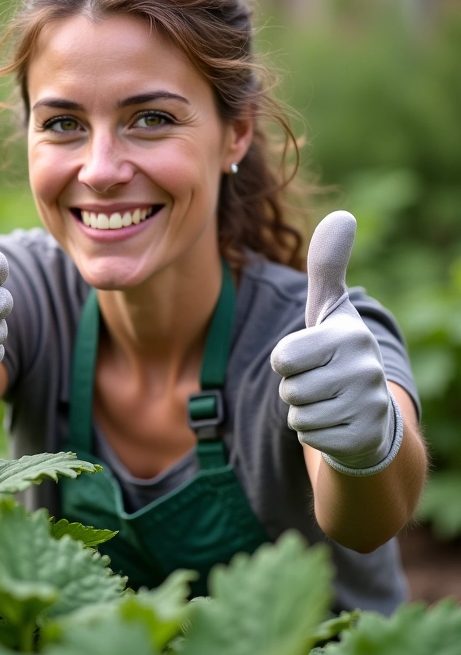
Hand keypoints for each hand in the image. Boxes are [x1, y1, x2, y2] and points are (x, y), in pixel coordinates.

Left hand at [270, 211, 402, 475]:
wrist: (370, 410)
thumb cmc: (339, 353)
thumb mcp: (330, 310)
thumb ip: (328, 267)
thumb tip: (342, 215)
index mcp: (350, 335)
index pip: (283, 357)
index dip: (286, 361)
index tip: (310, 356)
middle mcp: (365, 369)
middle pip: (288, 388)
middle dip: (295, 388)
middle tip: (322, 382)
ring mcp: (368, 407)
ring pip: (296, 414)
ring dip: (303, 411)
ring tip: (330, 401)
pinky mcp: (363, 439)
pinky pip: (308, 437)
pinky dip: (315, 433)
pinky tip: (337, 422)